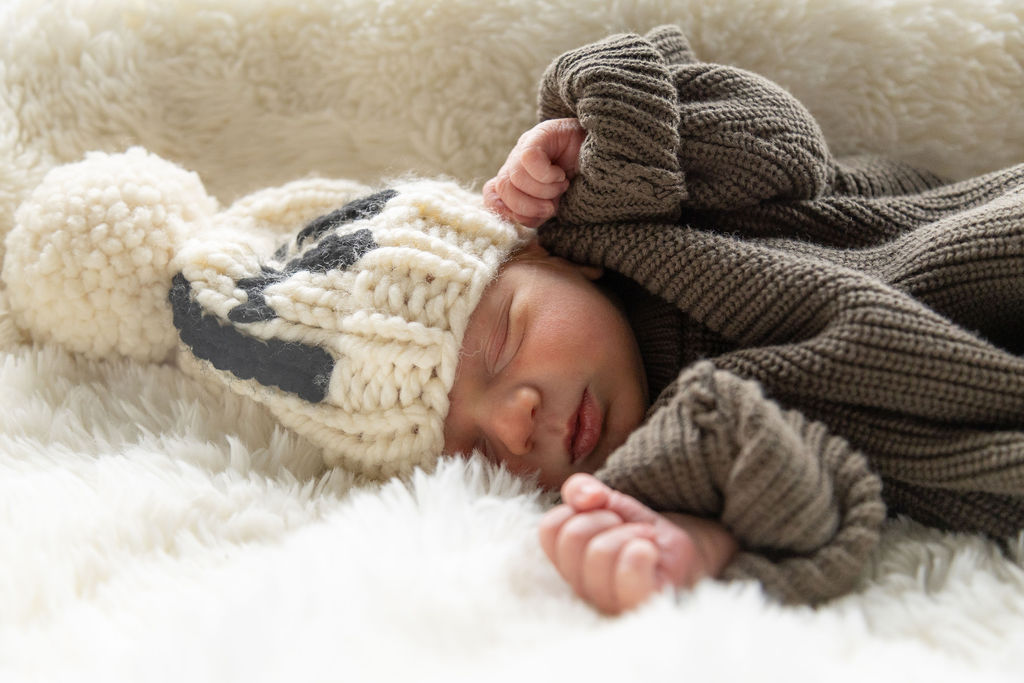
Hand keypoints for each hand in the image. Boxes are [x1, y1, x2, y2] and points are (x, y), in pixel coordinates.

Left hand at [483, 118, 584, 227]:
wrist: (613, 160)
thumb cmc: (585, 185)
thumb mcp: (555, 207)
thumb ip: (532, 214)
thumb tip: (513, 219)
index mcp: (517, 181)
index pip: (492, 194)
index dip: (504, 211)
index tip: (530, 219)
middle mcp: (518, 161)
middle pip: (502, 187)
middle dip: (528, 206)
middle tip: (553, 205)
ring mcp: (527, 145)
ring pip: (514, 175)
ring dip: (542, 191)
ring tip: (562, 187)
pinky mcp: (541, 133)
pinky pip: (528, 158)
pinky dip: (546, 174)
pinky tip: (561, 175)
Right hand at [538, 474, 737, 613]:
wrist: (687, 549)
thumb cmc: (641, 530)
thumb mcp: (608, 502)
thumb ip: (582, 490)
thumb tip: (586, 497)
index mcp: (567, 563)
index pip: (550, 529)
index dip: (579, 510)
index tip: (603, 514)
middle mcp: (582, 587)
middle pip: (573, 537)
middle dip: (606, 518)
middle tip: (628, 527)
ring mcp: (610, 601)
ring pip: (600, 551)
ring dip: (630, 533)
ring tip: (645, 541)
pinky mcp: (641, 605)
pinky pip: (629, 575)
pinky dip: (641, 550)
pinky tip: (651, 551)